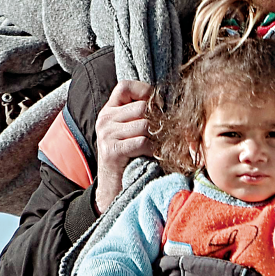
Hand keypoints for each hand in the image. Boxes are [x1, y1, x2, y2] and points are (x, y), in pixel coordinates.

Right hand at [93, 81, 155, 211]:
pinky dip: (152, 150)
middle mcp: (105, 119)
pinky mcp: (112, 150)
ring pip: (144, 124)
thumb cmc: (129, 159)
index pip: (125, 86)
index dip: (144, 91)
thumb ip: (142, 116)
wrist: (113, 189)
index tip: (156, 106)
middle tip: (163, 134)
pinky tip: (151, 156)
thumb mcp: (131, 133)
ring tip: (158, 146)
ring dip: (157, 137)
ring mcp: (106, 134)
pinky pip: (141, 142)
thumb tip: (170, 106)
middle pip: (142, 107)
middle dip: (158, 121)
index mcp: (109, 111)